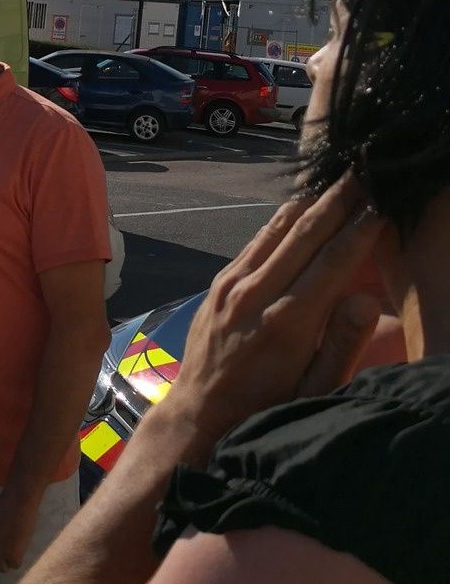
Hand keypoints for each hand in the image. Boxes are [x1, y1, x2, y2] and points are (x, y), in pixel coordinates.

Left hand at [169, 172, 383, 453]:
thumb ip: (340, 345)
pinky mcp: (218, 283)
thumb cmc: (267, 409)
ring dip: (310, 201)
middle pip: (305, 234)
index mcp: (287, 322)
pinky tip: (299, 207)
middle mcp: (256, 294)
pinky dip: (281, 219)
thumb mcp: (313, 392)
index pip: (334, 262)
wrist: (198, 415)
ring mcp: (232, 285)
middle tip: (363, 168)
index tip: (384, 202)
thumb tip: (362, 298)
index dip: (362, 229)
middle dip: (338, 199)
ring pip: (276, 229)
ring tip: (336, 177)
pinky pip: (255, 242)